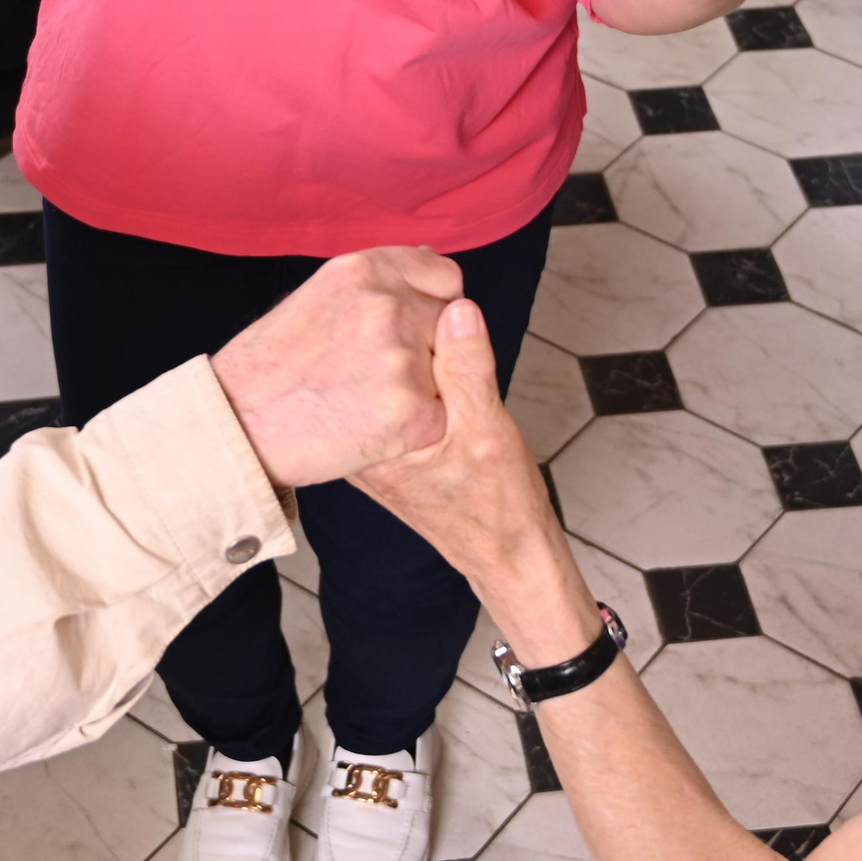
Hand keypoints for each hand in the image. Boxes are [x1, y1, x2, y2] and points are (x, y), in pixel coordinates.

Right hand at [210, 247, 459, 488]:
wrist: (236, 423)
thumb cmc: (271, 364)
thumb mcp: (320, 294)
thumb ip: (380, 281)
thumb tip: (431, 268)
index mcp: (367, 269)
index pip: (444, 277)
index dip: (432, 306)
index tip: (410, 330)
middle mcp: (389, 305)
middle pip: (451, 325)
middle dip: (427, 348)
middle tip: (375, 375)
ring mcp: (402, 359)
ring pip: (448, 373)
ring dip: (421, 388)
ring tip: (365, 401)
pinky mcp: (412, 413)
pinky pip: (440, 417)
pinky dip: (414, 429)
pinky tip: (370, 427)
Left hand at [351, 300, 604, 660]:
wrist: (505, 550)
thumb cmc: (497, 504)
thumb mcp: (488, 431)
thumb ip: (468, 371)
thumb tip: (456, 309)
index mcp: (368, 438)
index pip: (371, 352)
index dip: (417, 325)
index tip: (452, 325)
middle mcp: (356, 438)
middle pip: (370, 356)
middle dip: (414, 336)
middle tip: (456, 353)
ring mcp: (369, 439)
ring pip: (383, 369)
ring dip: (420, 352)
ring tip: (453, 369)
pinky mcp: (388, 437)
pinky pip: (393, 385)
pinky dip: (419, 370)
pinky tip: (446, 380)